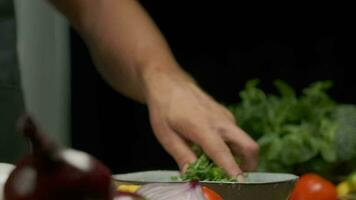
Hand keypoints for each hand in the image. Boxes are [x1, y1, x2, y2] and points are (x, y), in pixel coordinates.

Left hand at [143, 67, 258, 176]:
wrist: (169, 83)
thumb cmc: (164, 109)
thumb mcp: (166, 135)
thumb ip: (182, 157)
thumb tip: (193, 176)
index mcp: (203, 127)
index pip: (223, 154)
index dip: (233, 171)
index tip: (240, 184)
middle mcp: (220, 121)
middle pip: (249, 146)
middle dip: (249, 166)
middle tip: (235, 178)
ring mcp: (225, 116)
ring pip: (243, 141)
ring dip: (238, 156)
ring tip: (215, 163)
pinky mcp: (226, 115)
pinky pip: (235, 134)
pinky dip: (231, 146)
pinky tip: (211, 148)